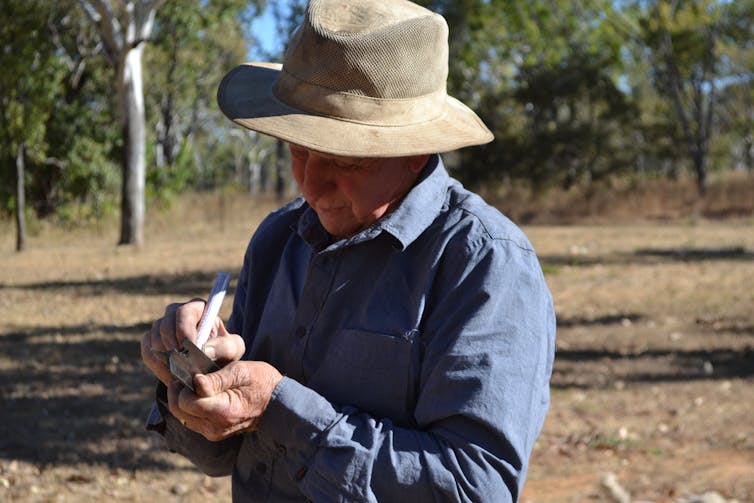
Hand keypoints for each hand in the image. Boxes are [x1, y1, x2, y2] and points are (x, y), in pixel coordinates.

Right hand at [140, 300, 244, 384]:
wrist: (211, 364)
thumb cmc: (225, 352)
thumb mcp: (234, 349)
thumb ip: (224, 347)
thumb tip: (204, 349)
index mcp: (198, 308)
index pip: (184, 313)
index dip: (184, 330)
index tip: (190, 350)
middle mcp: (176, 312)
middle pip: (165, 325)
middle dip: (174, 347)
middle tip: (184, 366)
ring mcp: (161, 325)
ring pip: (154, 339)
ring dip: (166, 358)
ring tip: (180, 374)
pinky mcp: (151, 340)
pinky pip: (147, 352)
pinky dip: (157, 366)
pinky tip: (171, 376)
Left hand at [167, 361, 282, 440]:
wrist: (277, 404)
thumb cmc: (261, 382)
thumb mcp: (241, 371)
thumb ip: (216, 378)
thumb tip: (195, 381)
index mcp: (223, 411)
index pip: (186, 402)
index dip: (183, 385)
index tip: (191, 372)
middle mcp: (215, 428)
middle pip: (179, 411)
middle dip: (178, 392)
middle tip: (187, 375)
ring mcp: (213, 433)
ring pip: (182, 417)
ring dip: (183, 399)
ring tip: (194, 383)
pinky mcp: (213, 433)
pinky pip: (191, 420)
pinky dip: (190, 406)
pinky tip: (199, 394)